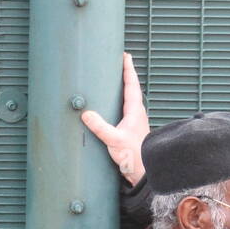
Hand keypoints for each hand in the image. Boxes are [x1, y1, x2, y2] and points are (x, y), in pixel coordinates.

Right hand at [81, 51, 149, 186]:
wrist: (144, 173)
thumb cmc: (134, 157)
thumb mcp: (114, 140)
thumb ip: (100, 127)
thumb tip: (86, 114)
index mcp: (135, 111)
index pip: (131, 85)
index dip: (128, 69)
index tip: (125, 55)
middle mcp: (137, 114)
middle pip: (131, 89)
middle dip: (125, 75)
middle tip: (118, 61)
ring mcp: (135, 122)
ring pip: (129, 100)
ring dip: (123, 88)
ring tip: (114, 79)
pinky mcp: (131, 130)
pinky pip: (125, 110)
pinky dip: (119, 102)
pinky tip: (112, 104)